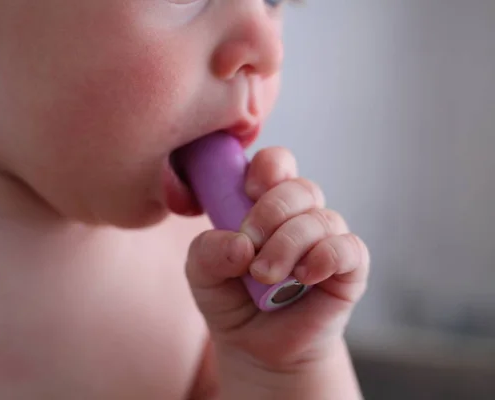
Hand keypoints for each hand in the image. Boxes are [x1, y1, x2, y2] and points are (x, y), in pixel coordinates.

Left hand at [186, 147, 369, 373]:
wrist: (254, 346)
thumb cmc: (230, 299)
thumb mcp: (202, 273)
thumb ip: (208, 250)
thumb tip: (242, 244)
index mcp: (266, 204)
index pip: (277, 164)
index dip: (267, 168)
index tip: (248, 191)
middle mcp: (300, 216)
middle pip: (299, 188)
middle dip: (270, 213)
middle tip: (249, 247)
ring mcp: (326, 241)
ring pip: (321, 219)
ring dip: (289, 244)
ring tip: (265, 276)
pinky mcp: (349, 270)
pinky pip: (349, 249)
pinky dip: (326, 256)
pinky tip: (304, 276)